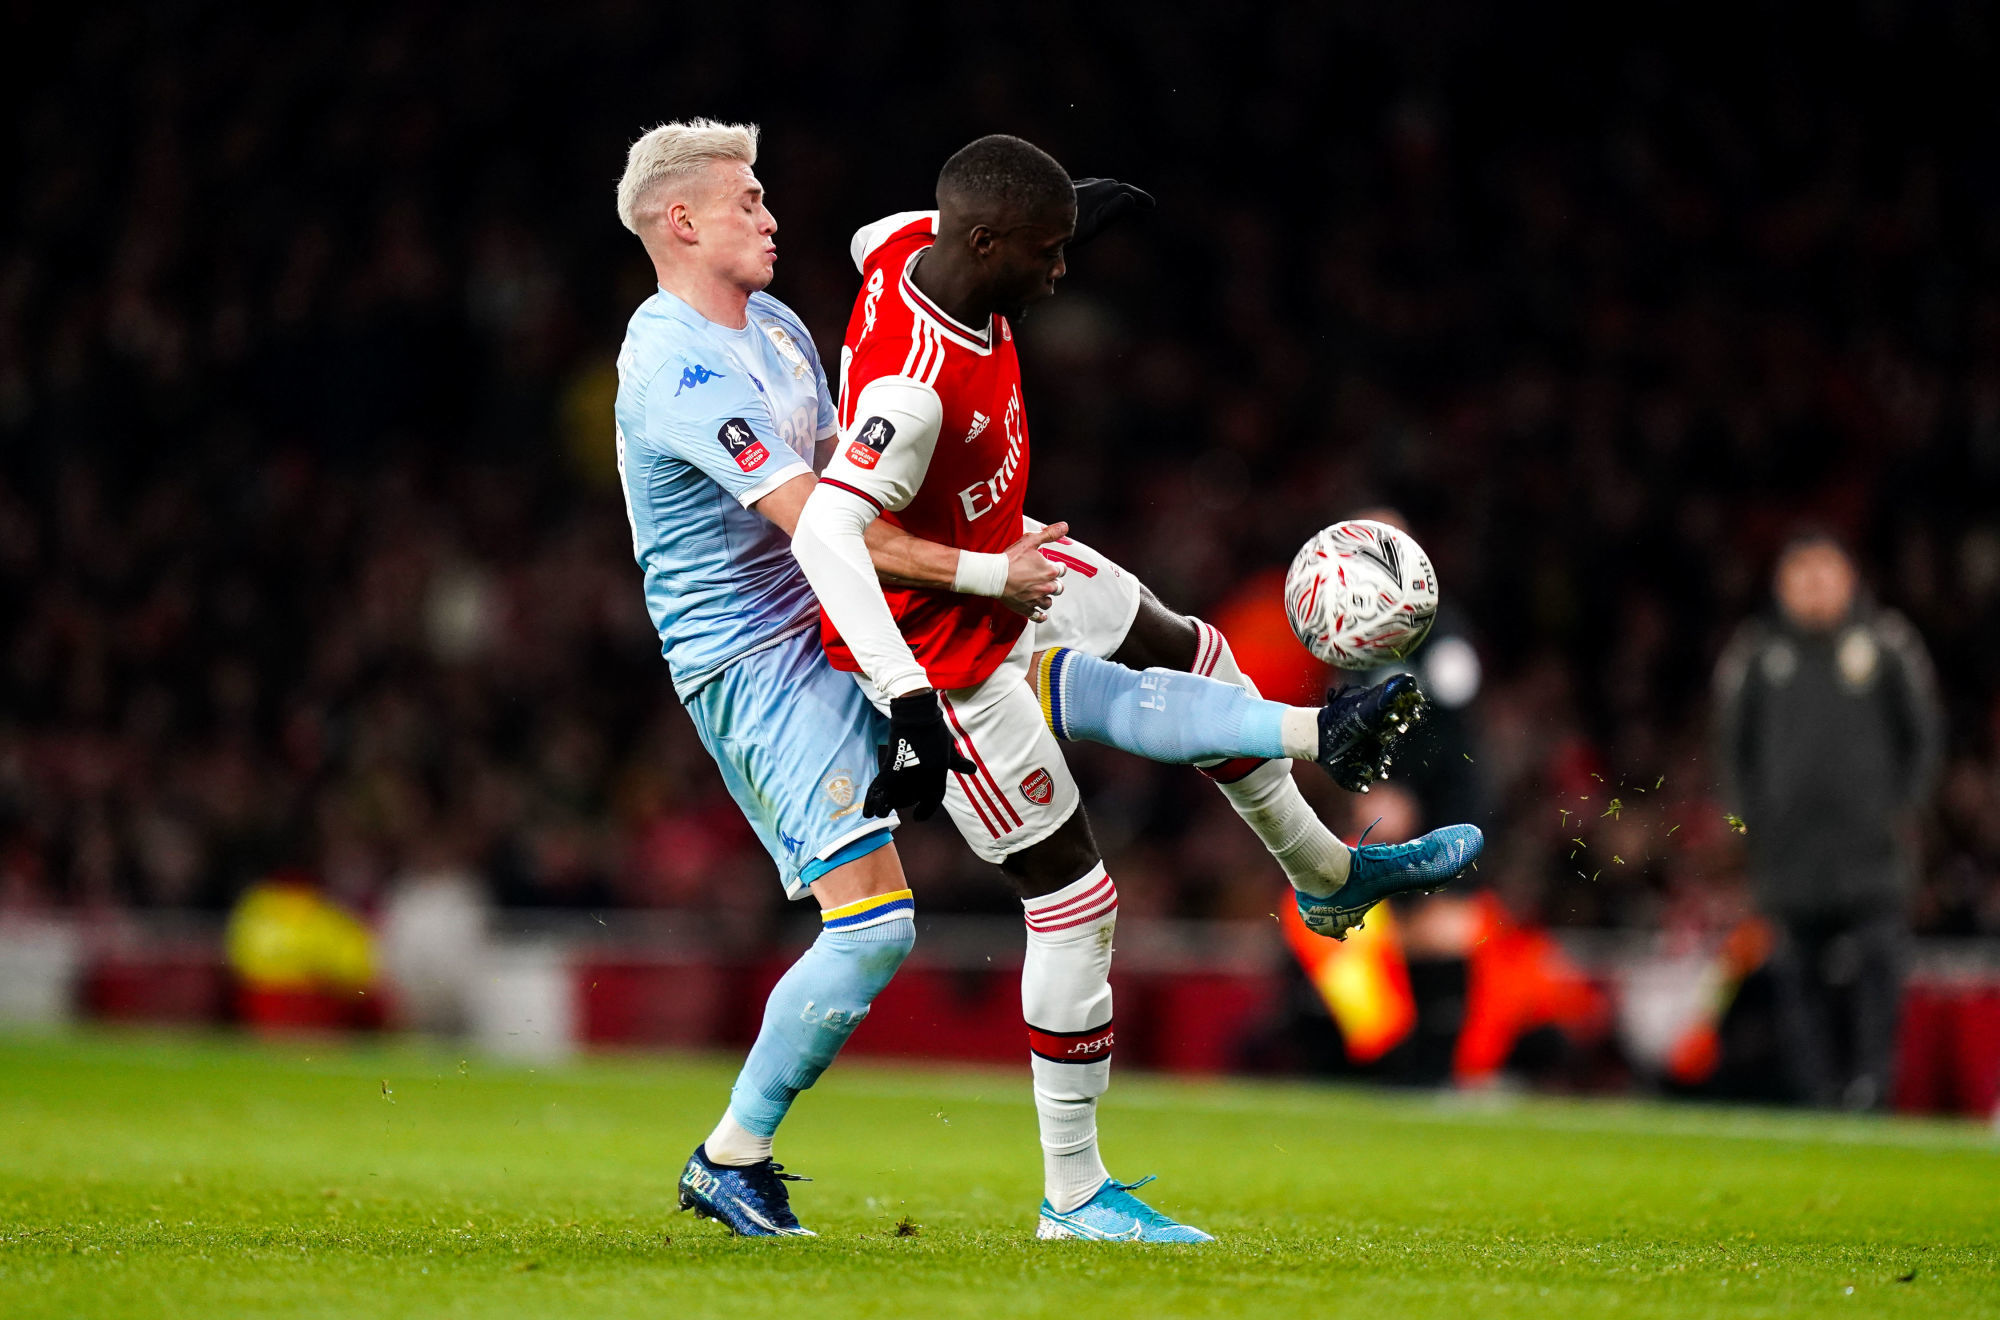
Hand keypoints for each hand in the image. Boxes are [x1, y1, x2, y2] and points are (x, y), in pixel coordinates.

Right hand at [865, 690, 975, 820]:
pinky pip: (881, 788)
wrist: (918, 717)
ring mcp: (907, 775)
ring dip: (887, 805)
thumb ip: (959, 763)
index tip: (918, 817)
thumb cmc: (935, 731)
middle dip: (904, 803)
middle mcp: (923, 780)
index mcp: (938, 776)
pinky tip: (869, 811)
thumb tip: (972, 770)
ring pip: (895, 798)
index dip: (926, 811)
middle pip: (911, 800)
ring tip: (881, 812)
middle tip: (899, 804)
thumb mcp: (950, 749)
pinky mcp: (891, 768)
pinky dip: (874, 800)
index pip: (933, 801)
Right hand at [1001, 521, 1068, 620]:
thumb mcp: (1030, 541)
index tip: (1051, 566)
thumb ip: (1049, 534)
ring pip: (1049, 602)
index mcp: (1049, 571)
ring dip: (1047, 598)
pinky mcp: (1026, 609)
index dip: (1057, 567)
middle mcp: (1046, 587)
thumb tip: (1064, 526)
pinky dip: (1040, 615)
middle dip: (1054, 583)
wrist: (992, 576)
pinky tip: (1040, 613)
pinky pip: (1038, 616)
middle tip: (1045, 579)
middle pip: (1059, 588)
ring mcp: (1036, 600)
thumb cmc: (1010, 559)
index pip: (1062, 570)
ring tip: (1041, 593)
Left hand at [1070, 178, 1154, 246]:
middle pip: (1113, 187)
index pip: (1125, 193)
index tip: (1152, 205)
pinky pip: (1083, 189)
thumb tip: (1130, 198)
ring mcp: (1076, 188)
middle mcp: (1090, 187)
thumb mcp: (1093, 222)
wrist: (1036, 216)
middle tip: (1140, 202)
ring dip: (1111, 192)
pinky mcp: (1063, 193)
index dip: (1140, 198)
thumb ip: (1113, 210)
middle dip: (1127, 194)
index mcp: (1101, 195)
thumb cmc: (1066, 225)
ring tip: (1117, 198)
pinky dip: (1093, 192)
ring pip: (1097, 186)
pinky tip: (1089, 196)